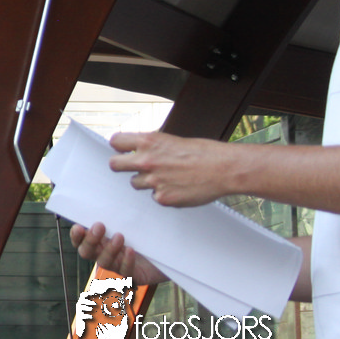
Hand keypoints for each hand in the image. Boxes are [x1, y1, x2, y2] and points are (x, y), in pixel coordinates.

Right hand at [68, 222, 166, 285]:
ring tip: (120, 236)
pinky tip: (131, 250)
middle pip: (87, 252)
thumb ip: (118, 215)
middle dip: (91, 240)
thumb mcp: (133, 221)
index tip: (79, 226)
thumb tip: (106, 196)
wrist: (173, 249)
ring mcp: (119, 266)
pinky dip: (126, 261)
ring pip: (104, 262)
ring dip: (109, 249)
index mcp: (101, 240)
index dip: (77, 236)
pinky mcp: (134, 276)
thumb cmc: (148, 232)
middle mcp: (106, 254)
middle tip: (100, 226)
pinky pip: (126, 272)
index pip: (81, 241)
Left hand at [107, 130, 231, 206]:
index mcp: (148, 142)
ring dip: (146, 181)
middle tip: (132, 166)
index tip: (123, 150)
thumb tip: (138, 150)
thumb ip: (152, 146)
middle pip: (114, 165)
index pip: (116, 141)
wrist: (224, 169)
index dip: (120, 146)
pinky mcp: (163, 198)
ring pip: (135, 183)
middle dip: (122, 165)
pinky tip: (178, 187)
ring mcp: (153, 181)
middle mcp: (146, 161)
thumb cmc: (203, 152)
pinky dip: (163, 193)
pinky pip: (154, 196)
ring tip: (167, 177)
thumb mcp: (171, 140)